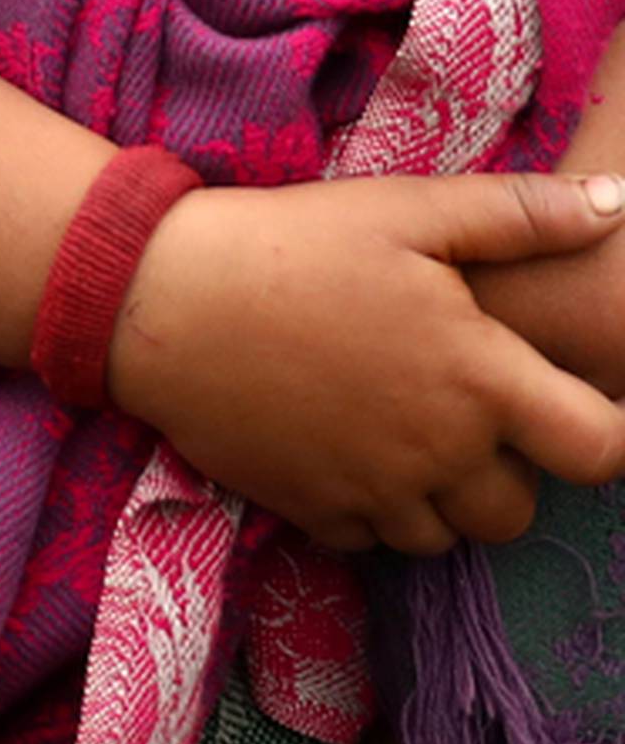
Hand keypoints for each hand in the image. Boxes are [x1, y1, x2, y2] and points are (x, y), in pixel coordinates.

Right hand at [108, 168, 624, 554]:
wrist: (163, 299)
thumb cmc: (295, 243)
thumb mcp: (410, 209)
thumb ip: (520, 214)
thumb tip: (616, 203)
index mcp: (478, 379)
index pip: (597, 449)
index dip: (605, 433)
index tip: (574, 402)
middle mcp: (437, 454)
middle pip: (520, 511)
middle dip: (512, 470)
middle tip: (469, 406)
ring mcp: (373, 494)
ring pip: (448, 537)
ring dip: (444, 495)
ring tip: (405, 421)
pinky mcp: (314, 514)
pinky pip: (375, 540)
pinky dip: (376, 507)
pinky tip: (349, 441)